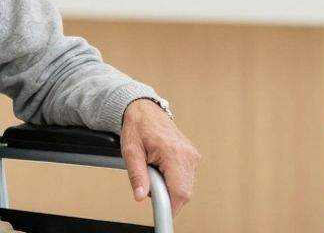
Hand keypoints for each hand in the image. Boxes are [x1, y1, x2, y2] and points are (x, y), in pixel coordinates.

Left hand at [120, 99, 199, 213]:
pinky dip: (174, 180)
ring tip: (154, 170)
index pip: (180, 191)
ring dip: (170, 187)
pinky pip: (186, 178)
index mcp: (173, 152)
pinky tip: (162, 168)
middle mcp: (188, 155)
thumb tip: (140, 196)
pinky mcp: (193, 157)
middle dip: (167, 196)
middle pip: (184, 192)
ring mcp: (193, 156)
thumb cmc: (137, 126)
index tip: (162, 214)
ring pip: (186, 187)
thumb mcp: (130, 151)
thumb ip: (137, 175)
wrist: (145, 110)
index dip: (171, 206)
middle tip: (150, 183)